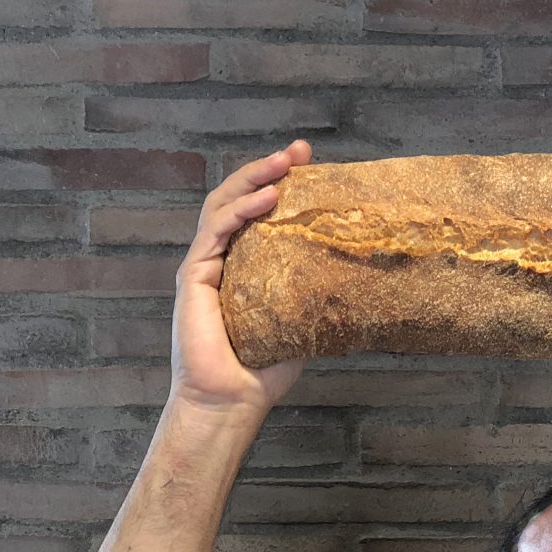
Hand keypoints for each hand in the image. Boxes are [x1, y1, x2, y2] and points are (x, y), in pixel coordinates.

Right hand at [170, 139, 313, 415]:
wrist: (231, 400)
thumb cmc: (263, 370)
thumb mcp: (300, 322)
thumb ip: (315, 295)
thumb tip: (358, 276)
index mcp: (242, 265)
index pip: (258, 213)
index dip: (279, 184)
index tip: (309, 164)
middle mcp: (220, 258)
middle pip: (238, 199)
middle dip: (267, 169)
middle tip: (298, 152)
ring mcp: (204, 264)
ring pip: (223, 205)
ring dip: (254, 178)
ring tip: (285, 163)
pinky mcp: (193, 275)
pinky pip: (216, 230)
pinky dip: (242, 210)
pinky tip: (269, 198)